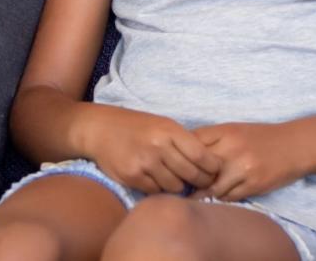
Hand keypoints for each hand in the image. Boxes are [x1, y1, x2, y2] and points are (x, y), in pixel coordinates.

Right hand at [82, 105, 221, 193]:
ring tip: (175, 179)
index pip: (201, 155)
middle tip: (201, 183)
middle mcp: (158, 146)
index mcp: (170, 130)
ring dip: (178, 186)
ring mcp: (145, 162)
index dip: (211, 168)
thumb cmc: (137, 127)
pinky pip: (156, 191)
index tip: (214, 172)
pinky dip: (159, 188)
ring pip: (175, 186)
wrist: (101, 129)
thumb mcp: (163, 125)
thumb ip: (183, 142)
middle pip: (191, 174)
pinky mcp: (133, 176)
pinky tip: (155, 179)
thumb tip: (209, 165)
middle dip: (200, 181)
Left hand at [190, 122, 303, 201]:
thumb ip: (213, 140)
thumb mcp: (236, 130)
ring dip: (207, 192)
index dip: (183, 155)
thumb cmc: (262, 137)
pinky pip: (228, 197)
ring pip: (212, 188)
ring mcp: (243, 168)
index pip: (191, 143)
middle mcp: (232, 148)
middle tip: (186, 184)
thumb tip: (184, 155)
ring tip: (204, 192)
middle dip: (191, 178)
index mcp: (225, 131)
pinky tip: (224, 193)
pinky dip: (223, 198)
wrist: (296, 145)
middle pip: (198, 168)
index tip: (181, 163)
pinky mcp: (254, 185)